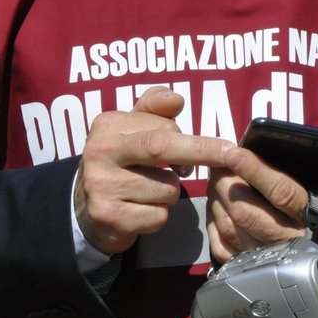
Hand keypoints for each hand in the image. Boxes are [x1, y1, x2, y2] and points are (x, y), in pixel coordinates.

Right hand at [72, 87, 235, 255]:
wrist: (87, 207)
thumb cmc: (123, 161)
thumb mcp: (133, 129)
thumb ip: (154, 108)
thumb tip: (176, 100)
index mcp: (107, 126)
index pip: (163, 127)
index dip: (190, 140)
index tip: (210, 147)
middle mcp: (99, 153)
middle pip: (161, 148)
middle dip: (202, 151)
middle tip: (229, 154)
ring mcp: (101, 186)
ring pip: (167, 189)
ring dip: (171, 193)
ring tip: (150, 191)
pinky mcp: (108, 217)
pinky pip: (158, 216)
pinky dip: (159, 216)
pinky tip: (141, 210)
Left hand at [206, 128, 317, 262]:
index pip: (282, 193)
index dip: (256, 171)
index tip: (234, 152)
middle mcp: (295, 243)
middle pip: (248, 212)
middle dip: (227, 184)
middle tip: (218, 161)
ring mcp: (272, 260)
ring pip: (232, 229)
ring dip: (218, 200)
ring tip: (215, 176)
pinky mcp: (255, 269)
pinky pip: (224, 247)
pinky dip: (215, 223)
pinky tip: (216, 204)